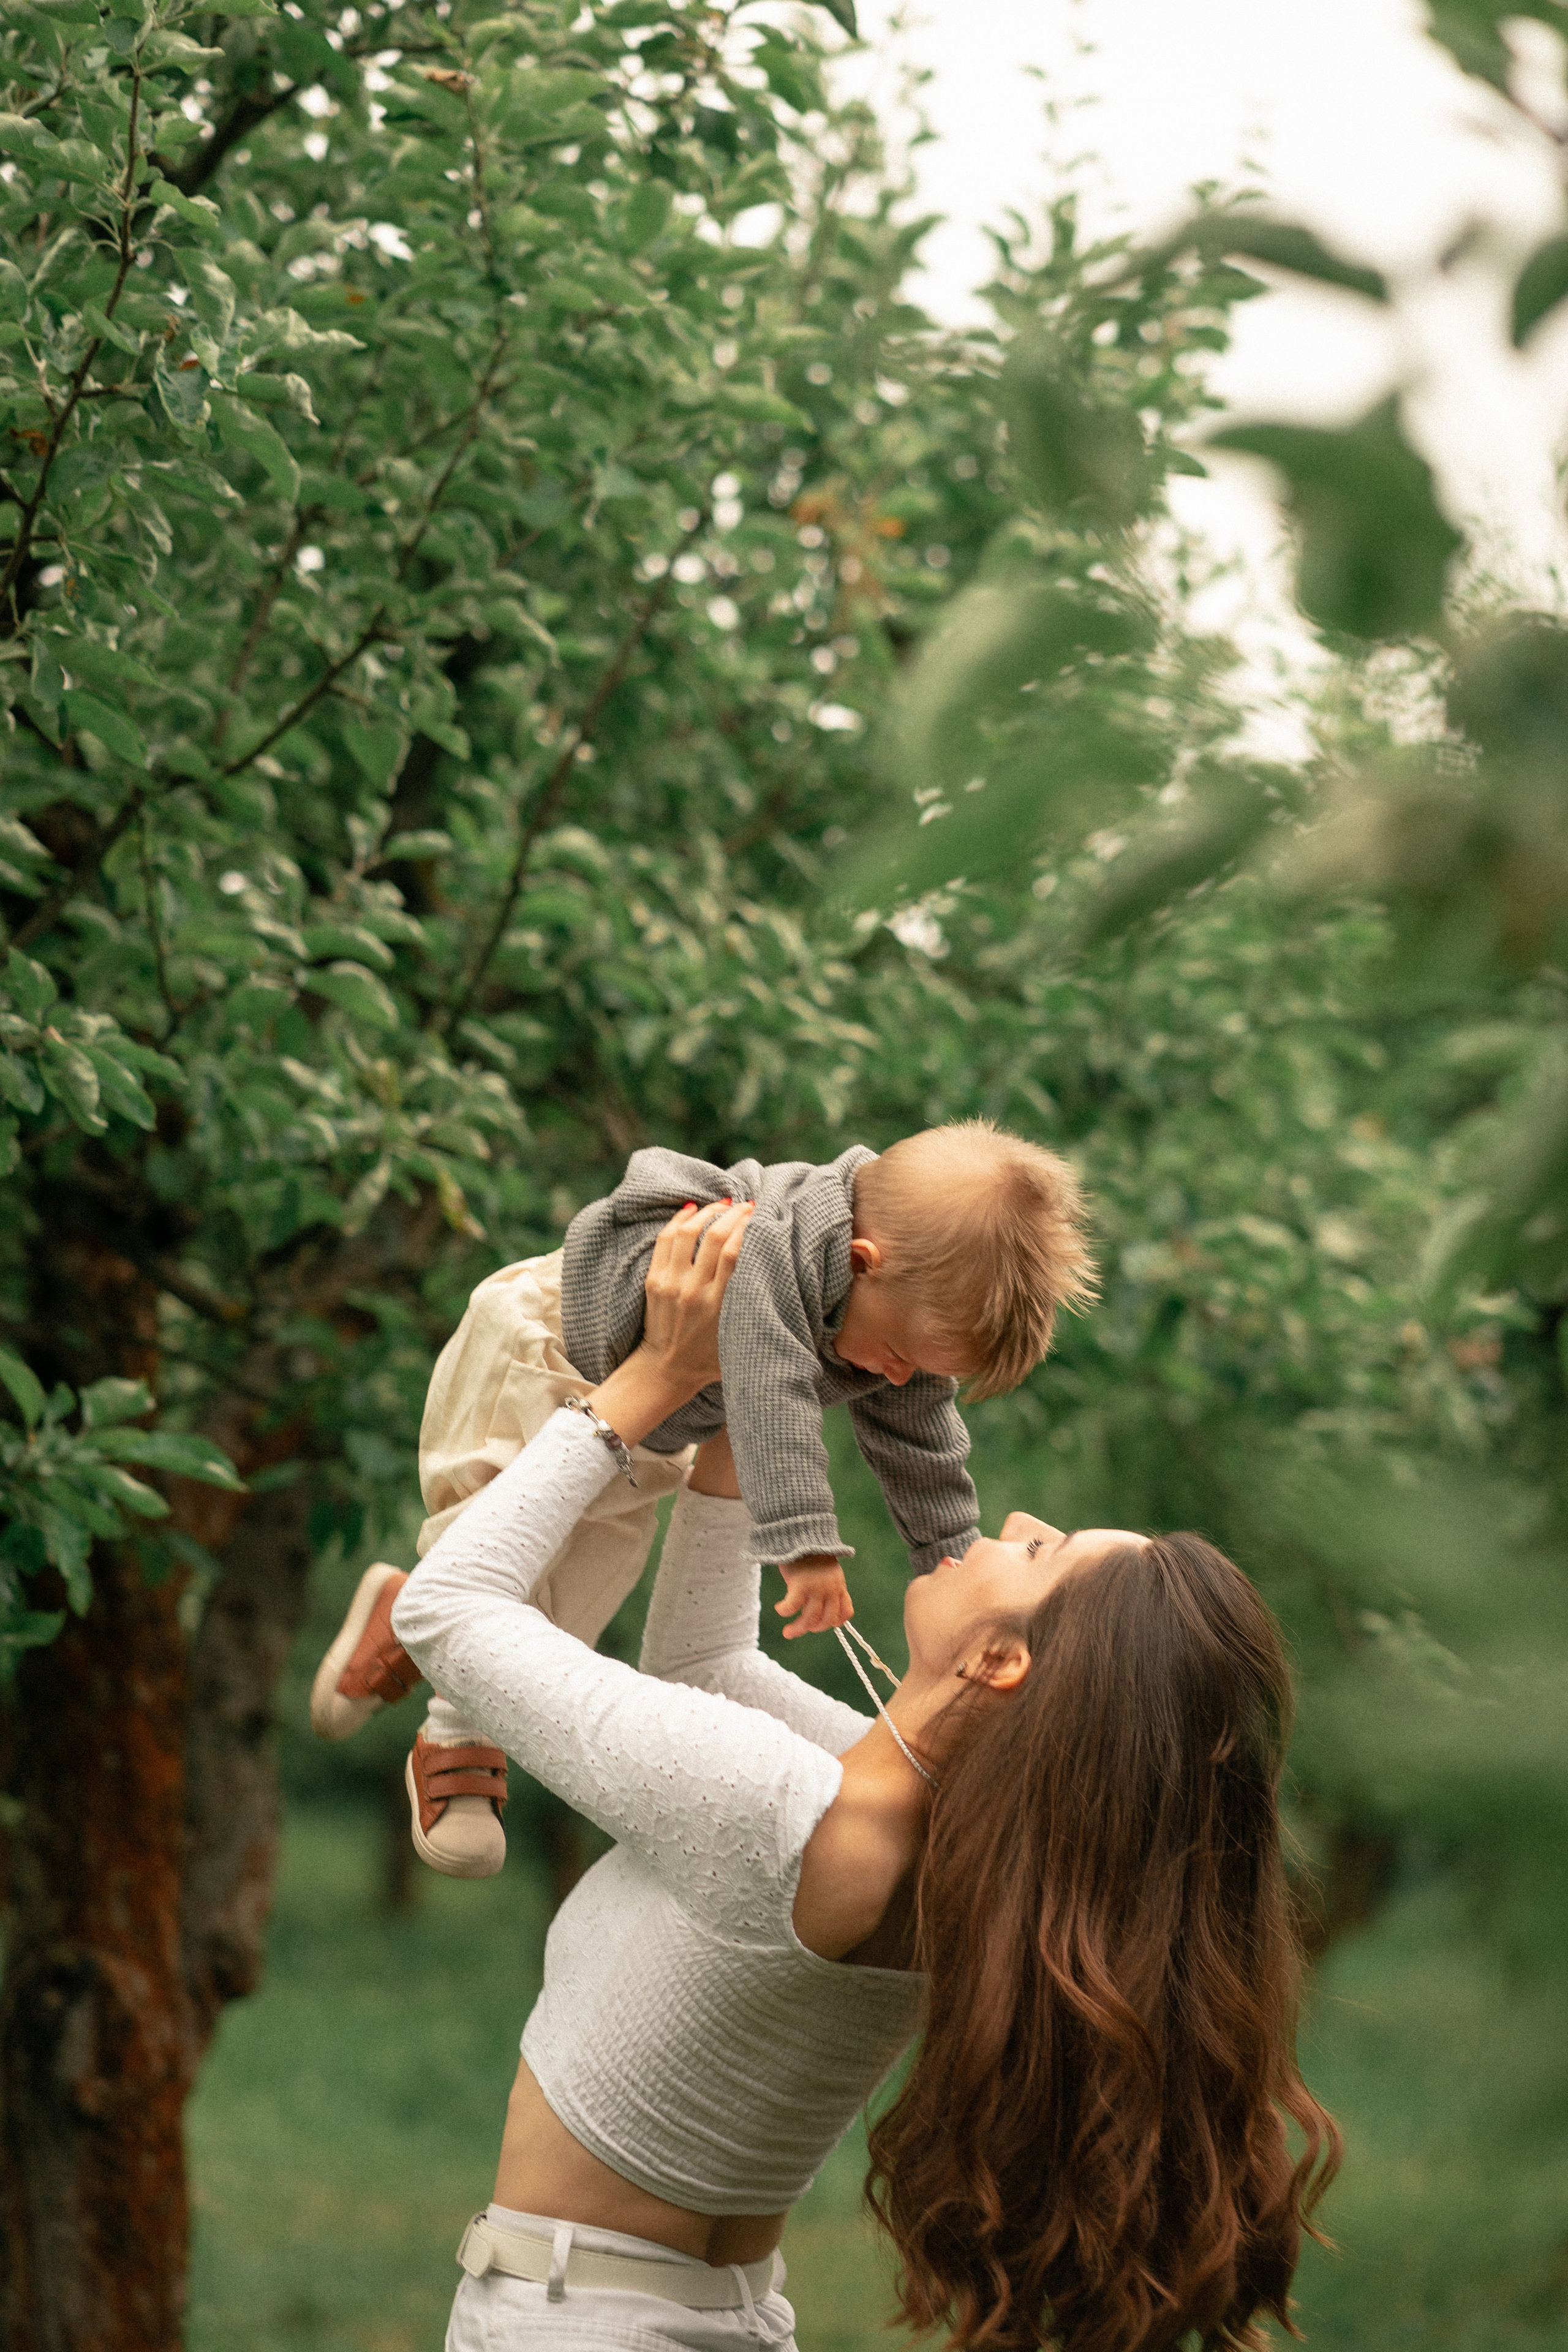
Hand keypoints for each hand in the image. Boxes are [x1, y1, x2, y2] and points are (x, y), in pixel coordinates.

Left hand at [586, 1201, 753, 1448]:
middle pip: (714, 1237)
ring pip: (687, 1233)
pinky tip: (692, 1209)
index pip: (734, 1253)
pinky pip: (664, 1240)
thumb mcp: (740, 1337)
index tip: (760, 1216)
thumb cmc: (711, 1358)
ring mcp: (670, 1284)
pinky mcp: (654, 1281)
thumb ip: (755, 1309)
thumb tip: (781, 1275)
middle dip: (733, 1214)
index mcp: (719, 1305)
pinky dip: (678, 1220)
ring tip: (723, 1204)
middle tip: (747, 1205)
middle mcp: (694, 1291)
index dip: (748, 1227)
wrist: (665, 1371)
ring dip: (707, 1212)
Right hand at [775, 1553, 853, 1640]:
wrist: (801, 1532)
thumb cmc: (809, 1551)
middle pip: (827, 1620)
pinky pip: (793, 1606)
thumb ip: (826, 1587)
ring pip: (810, 1618)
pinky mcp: (800, 1584)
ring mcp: (817, 1587)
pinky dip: (785, 1611)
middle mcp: (831, 1589)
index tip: (821, 1624)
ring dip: (798, 1629)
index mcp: (839, 1585)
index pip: (845, 1613)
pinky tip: (779, 1609)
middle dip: (813, 1629)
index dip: (834, 1623)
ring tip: (787, 1632)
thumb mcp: (826, 1570)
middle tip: (800, 1629)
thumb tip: (817, 1606)